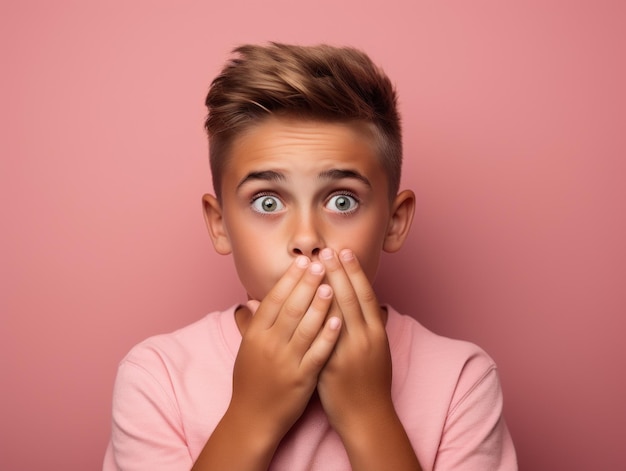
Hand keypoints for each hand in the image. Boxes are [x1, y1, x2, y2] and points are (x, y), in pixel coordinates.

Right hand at [229, 255, 341, 442]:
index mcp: (255, 335)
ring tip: (331, 284)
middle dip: (306, 284)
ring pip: (305, 328)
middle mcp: (269, 345)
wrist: (253, 418)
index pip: (273, 300)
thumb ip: (251, 324)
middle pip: (290, 308)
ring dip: (319, 305)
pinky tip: (338, 320)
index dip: (289, 279)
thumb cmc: (250, 381)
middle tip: (321, 263)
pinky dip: (327, 336)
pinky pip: (317, 353)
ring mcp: (286, 362)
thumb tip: (251, 300)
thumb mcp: (246, 349)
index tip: (303, 261)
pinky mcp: (302, 379)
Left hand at [316, 248, 393, 434]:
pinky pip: (319, 337)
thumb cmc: (371, 384)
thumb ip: (372, 328)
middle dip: (338, 272)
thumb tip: (374, 307)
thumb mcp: (377, 352)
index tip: (343, 252)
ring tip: (314, 267)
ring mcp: (348, 353)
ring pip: (335, 313)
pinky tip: (303, 302)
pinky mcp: (331, 366)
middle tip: (326, 250)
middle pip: (350, 298)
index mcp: (377, 334)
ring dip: (324, 287)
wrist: (368, 418)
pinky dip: (312, 318)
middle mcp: (365, 339)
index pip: (365, 295)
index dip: (354, 272)